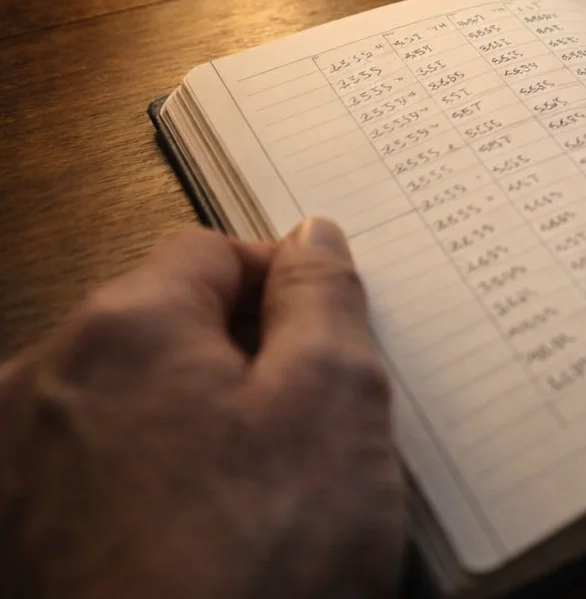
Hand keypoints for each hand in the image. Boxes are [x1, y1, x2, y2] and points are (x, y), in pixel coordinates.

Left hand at [0, 220, 403, 598]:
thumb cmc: (258, 567)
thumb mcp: (335, 405)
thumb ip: (325, 299)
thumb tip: (311, 238)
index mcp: (118, 331)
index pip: (209, 251)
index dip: (282, 284)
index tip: (330, 341)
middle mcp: (35, 387)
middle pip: (156, 330)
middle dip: (235, 363)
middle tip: (308, 434)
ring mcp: (10, 475)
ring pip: (123, 409)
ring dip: (188, 430)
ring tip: (255, 506)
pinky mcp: (15, 547)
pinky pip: (88, 479)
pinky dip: (144, 491)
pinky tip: (197, 548)